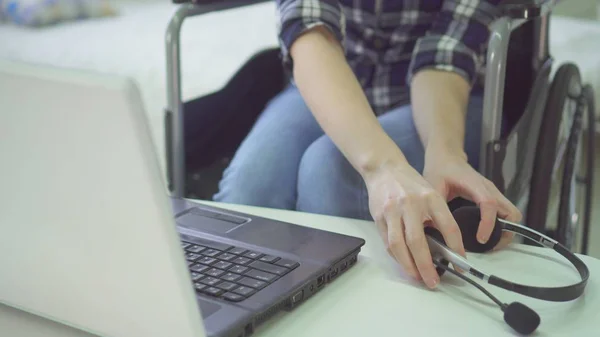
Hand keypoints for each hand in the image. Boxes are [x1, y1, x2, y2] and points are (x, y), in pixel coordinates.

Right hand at [363, 161, 466, 288]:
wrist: (384, 169)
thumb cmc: (410, 184)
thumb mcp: (430, 194)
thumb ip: (437, 217)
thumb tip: (443, 248)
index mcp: (431, 197)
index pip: (448, 227)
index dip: (456, 248)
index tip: (460, 264)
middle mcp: (411, 204)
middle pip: (418, 241)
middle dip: (426, 266)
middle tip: (433, 281)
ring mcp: (393, 210)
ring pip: (399, 245)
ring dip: (408, 265)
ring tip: (417, 277)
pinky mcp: (379, 216)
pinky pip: (388, 242)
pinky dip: (397, 256)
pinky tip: (405, 263)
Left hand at [423, 149, 521, 250]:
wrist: (447, 157)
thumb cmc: (440, 170)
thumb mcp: (433, 187)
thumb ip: (435, 207)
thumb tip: (435, 231)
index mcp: (475, 184)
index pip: (489, 203)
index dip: (488, 223)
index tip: (481, 239)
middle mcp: (489, 189)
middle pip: (511, 212)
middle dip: (505, 232)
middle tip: (489, 246)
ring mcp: (494, 193)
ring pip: (512, 215)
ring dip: (506, 231)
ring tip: (489, 244)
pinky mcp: (493, 198)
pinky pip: (505, 214)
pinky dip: (502, 227)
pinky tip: (487, 235)